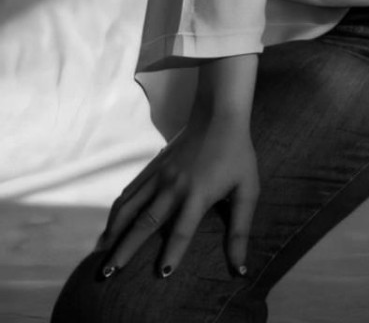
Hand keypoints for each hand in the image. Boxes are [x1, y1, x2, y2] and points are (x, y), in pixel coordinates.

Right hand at [93, 112, 259, 278]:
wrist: (219, 115)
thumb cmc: (238, 155)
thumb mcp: (248, 190)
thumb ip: (241, 230)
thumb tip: (241, 268)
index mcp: (199, 193)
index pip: (183, 229)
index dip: (173, 252)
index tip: (161, 274)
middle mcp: (174, 186)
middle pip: (146, 222)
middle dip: (126, 248)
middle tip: (109, 273)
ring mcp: (160, 175)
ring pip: (130, 206)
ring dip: (114, 230)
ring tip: (100, 253)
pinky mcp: (153, 167)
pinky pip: (130, 191)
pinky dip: (117, 210)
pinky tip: (110, 226)